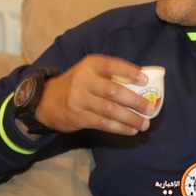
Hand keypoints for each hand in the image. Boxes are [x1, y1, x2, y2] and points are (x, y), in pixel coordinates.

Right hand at [35, 55, 155, 135]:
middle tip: (150, 109)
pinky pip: (102, 123)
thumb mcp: (88, 72)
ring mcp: (79, 99)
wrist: (46, 101)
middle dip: (134, 101)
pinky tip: (130, 130)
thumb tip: (141, 86)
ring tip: (144, 124)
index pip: (111, 65)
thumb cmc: (77, 85)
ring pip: (109, 109)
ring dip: (130, 118)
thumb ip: (108, 76)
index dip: (129, 72)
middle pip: (113, 91)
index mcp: (90, 65)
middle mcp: (83, 80)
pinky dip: (119, 127)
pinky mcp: (78, 116)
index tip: (145, 79)